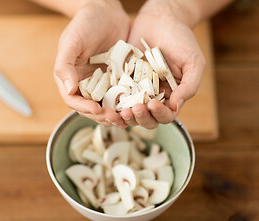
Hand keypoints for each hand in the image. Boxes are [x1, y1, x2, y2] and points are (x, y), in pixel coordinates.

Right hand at [53, 0, 129, 127]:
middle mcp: (85, 84)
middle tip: (116, 118)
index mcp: (70, 78)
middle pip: (91, 108)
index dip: (84, 109)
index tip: (97, 110)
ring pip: (107, 105)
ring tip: (127, 117)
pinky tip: (135, 106)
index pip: (73, 100)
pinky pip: (121, 95)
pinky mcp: (117, 79)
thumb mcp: (71, 41)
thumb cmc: (84, 23)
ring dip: (116, 114)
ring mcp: (101, 83)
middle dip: (102, 116)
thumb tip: (69, 90)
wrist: (106, 11)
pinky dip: (126, 103)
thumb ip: (65, 66)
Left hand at [120, 0, 205, 128]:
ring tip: (122, 110)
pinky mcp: (122, 81)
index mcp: (171, 95)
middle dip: (141, 118)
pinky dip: (114, 105)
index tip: (152, 104)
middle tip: (135, 108)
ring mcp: (136, 90)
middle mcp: (153, 96)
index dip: (159, 114)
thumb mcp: (193, 62)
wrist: (160, 19)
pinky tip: (110, 104)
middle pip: (147, 119)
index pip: (166, 115)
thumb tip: (175, 106)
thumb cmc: (181, 40)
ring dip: (127, 115)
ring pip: (130, 112)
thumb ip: (189, 85)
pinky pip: (116, 97)